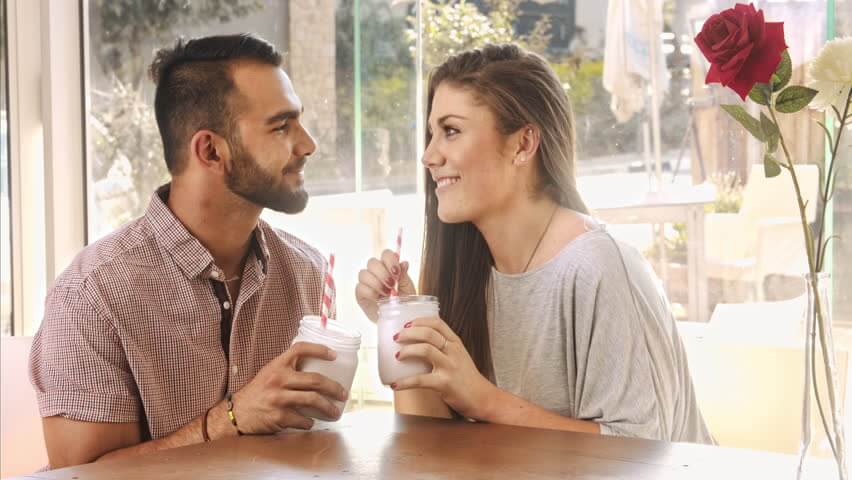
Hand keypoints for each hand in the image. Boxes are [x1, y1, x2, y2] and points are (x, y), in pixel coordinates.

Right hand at [231, 342, 347, 432]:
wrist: (237, 413)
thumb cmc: (258, 392)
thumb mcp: (269, 373)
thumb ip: (288, 368)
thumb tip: (316, 366)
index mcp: (277, 365)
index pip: (300, 349)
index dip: (319, 349)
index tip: (334, 355)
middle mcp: (278, 379)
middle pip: (315, 380)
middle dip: (334, 387)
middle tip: (343, 393)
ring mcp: (279, 398)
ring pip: (313, 400)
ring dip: (329, 407)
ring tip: (336, 412)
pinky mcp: (279, 416)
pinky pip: (303, 420)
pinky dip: (310, 422)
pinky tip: (311, 422)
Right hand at [355, 249, 415, 321]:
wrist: (397, 319)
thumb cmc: (403, 302)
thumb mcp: (407, 288)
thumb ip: (404, 275)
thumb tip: (404, 263)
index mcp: (388, 266)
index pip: (385, 254)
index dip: (390, 260)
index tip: (397, 273)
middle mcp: (375, 272)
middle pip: (372, 262)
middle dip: (383, 273)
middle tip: (392, 284)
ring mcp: (366, 282)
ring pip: (364, 273)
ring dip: (376, 283)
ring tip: (387, 293)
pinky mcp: (360, 294)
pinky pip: (360, 288)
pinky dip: (371, 293)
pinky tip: (379, 299)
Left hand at [392, 316, 496, 419]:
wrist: (482, 398)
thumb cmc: (466, 378)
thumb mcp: (458, 356)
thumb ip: (443, 348)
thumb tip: (416, 344)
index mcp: (455, 343)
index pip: (437, 323)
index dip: (419, 321)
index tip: (406, 324)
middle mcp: (453, 351)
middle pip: (428, 333)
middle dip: (408, 333)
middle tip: (396, 338)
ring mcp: (450, 366)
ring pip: (425, 350)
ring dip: (406, 351)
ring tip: (396, 356)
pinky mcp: (445, 383)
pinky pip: (420, 380)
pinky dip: (405, 382)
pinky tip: (395, 385)